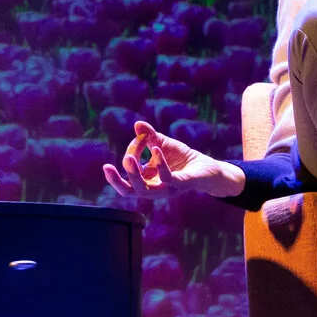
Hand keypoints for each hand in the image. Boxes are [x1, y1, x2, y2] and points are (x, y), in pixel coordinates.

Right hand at [101, 120, 243, 201]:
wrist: (209, 168)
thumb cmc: (183, 159)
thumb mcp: (163, 144)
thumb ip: (149, 136)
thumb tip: (137, 124)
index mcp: (148, 181)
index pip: (129, 175)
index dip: (129, 156)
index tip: (139, 137)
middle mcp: (156, 188)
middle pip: (131, 191)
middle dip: (117, 181)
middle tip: (107, 167)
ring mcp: (169, 188)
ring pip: (146, 190)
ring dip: (135, 175)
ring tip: (128, 158)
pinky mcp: (184, 183)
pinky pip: (170, 178)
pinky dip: (161, 164)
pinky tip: (156, 149)